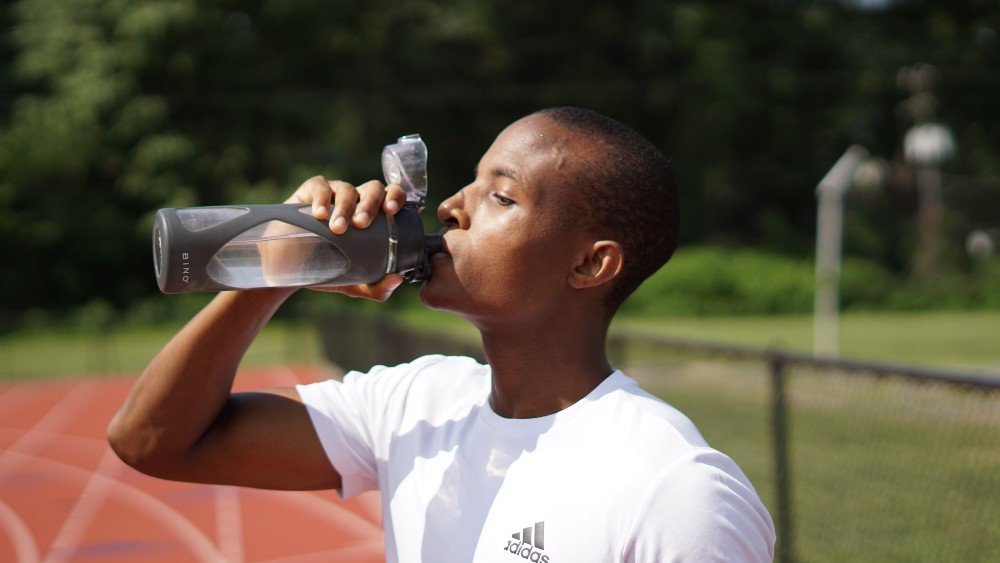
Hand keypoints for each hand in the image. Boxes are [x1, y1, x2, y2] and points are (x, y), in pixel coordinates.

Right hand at [279, 176, 406, 300]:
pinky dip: (322, 198)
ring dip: (345, 208)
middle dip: (370, 204)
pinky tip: (319, 214)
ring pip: (347, 189)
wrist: (291, 268)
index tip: (391, 211)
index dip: (396, 197)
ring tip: (337, 228)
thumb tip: (396, 280)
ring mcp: (335, 193)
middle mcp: (358, 200)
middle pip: (373, 189)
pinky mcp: (311, 191)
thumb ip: (376, 288)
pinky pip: (320, 186)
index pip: (392, 195)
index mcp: (375, 215)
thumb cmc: (329, 269)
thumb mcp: (354, 283)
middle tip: (361, 224)